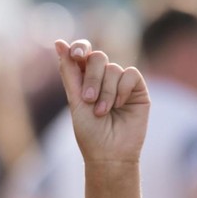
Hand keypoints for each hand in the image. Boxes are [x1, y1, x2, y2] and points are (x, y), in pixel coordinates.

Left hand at [55, 39, 148, 162]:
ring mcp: (121, 83)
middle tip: (88, 99)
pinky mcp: (137, 89)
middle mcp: (102, 78)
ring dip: (106, 91)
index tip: (75, 54)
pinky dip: (122, 90)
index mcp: (83, 79)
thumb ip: (69, 72)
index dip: (80, 48)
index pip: (82, 53)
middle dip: (92, 77)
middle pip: (97, 58)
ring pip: (113, 68)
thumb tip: (59, 42)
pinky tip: (119, 106)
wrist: (109, 154)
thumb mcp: (75, 101)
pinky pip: (131, 74)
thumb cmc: (89, 132)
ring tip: (102, 112)